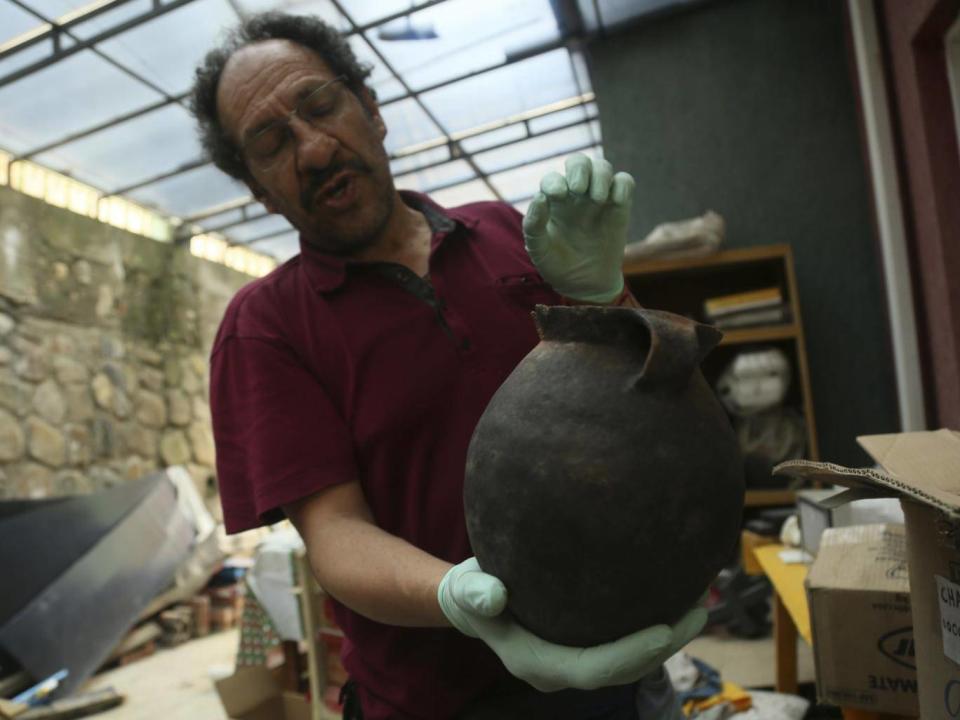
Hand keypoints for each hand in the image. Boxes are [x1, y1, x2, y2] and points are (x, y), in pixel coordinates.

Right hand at [437, 558, 705, 691]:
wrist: (472, 599)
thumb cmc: (472, 589)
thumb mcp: (468, 588)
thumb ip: (477, 593)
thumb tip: (495, 594)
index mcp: (539, 663)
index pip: (597, 667)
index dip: (634, 652)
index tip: (666, 628)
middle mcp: (563, 671)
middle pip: (624, 670)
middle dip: (664, 646)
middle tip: (698, 612)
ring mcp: (575, 662)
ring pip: (631, 662)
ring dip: (667, 640)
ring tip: (699, 605)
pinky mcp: (585, 646)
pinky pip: (626, 646)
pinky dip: (654, 628)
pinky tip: (675, 597)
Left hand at [522, 153, 635, 303]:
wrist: (585, 285)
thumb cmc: (557, 265)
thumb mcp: (539, 250)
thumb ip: (534, 225)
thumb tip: (540, 198)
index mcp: (553, 202)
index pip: (552, 179)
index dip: (554, 182)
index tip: (557, 195)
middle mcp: (576, 195)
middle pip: (579, 162)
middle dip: (578, 169)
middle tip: (578, 189)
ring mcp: (599, 199)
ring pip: (602, 168)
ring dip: (600, 176)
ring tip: (596, 199)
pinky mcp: (619, 207)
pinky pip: (624, 182)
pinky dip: (622, 184)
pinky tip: (616, 201)